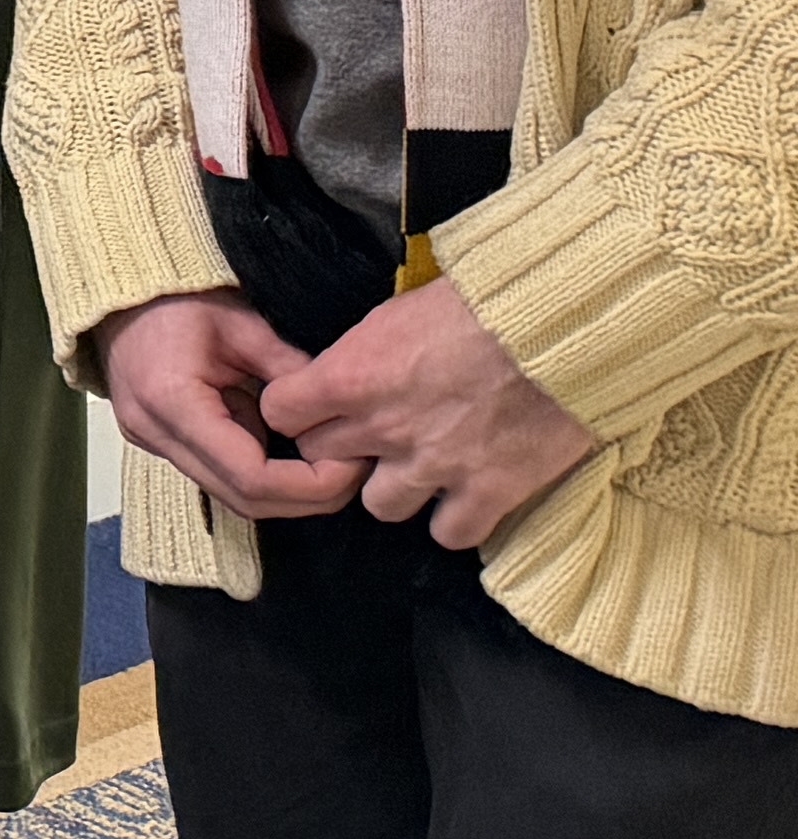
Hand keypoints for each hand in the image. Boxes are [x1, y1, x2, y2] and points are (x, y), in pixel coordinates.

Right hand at [87, 289, 360, 522]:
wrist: (121, 295)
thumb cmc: (180, 299)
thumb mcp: (246, 326)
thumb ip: (291, 372)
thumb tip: (337, 413)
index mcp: (173, 402)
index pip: (252, 477)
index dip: (310, 484)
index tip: (350, 465)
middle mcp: (154, 433)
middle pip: (242, 499)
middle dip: (306, 496)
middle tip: (351, 471)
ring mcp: (150, 442)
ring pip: (229, 496)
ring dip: (284, 489)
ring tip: (325, 462)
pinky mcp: (156, 442)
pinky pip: (216, 476)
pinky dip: (257, 472)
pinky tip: (284, 449)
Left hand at [259, 279, 596, 551]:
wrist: (558, 327)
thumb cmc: (478, 305)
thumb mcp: (396, 314)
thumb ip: (360, 354)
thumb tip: (342, 371)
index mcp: (350, 376)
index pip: (281, 412)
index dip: (296, 411)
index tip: (316, 407)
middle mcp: (383, 426)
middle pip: (325, 459)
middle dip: (343, 447)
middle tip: (374, 435)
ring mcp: (435, 464)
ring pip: (381, 505)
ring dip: (397, 488)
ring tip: (423, 466)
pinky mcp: (489, 491)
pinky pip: (449, 534)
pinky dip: (455, 520)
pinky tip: (466, 496)